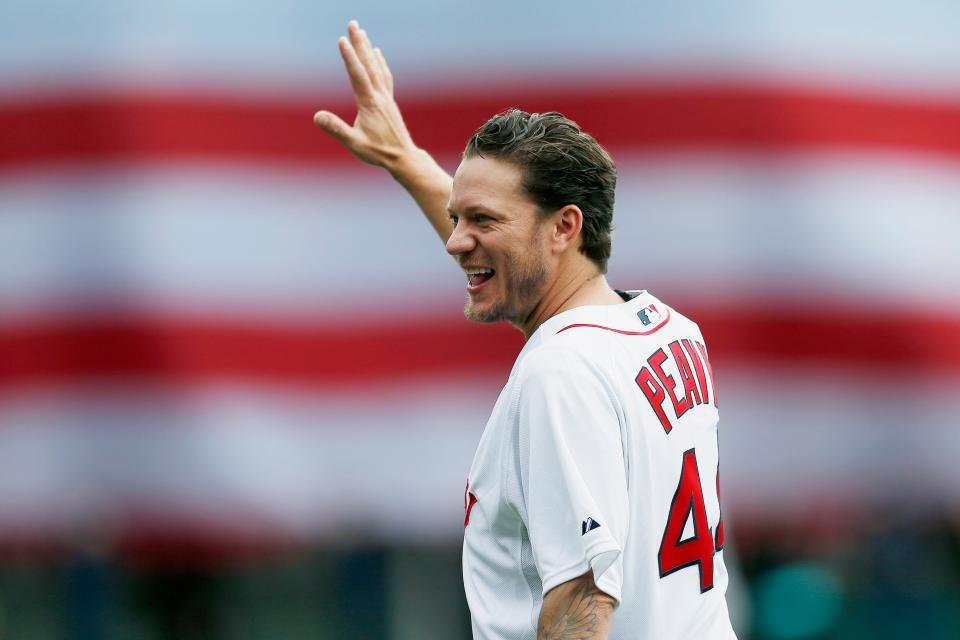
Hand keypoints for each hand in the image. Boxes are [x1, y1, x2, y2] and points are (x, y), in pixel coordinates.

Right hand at [314, 21, 417, 171]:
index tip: (342, 39)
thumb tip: (317, 116)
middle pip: (368, 65)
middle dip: (359, 44)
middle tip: (353, 24)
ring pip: (377, 68)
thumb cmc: (378, 153)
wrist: (403, 158)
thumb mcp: (354, 144)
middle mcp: (380, 96)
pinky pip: (385, 76)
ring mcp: (386, 98)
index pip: (357, 75)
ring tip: (362, 34)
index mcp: (369, 104)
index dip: (349, 57)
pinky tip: (377, 55)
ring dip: (368, 50)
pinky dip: (380, 63)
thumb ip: (336, 129)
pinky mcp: (389, 102)